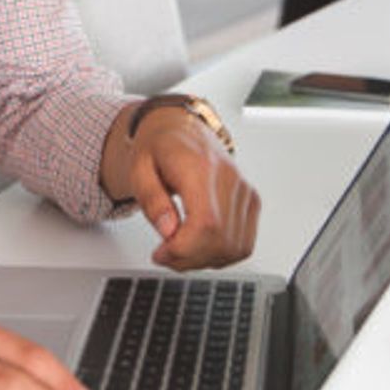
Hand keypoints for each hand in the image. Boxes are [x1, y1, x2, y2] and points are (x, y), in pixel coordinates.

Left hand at [119, 109, 258, 269]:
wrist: (182, 129)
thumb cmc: (160, 147)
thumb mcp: (139, 168)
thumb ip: (151, 200)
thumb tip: (168, 231)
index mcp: (200, 166)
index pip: (206, 222)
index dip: (184, 249)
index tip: (161, 252)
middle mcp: (229, 178)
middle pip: (221, 240)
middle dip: (188, 258)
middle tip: (165, 253)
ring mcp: (243, 190)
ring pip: (234, 247)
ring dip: (202, 260)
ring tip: (179, 248)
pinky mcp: (251, 201)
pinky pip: (243, 244)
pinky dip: (219, 254)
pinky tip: (198, 246)